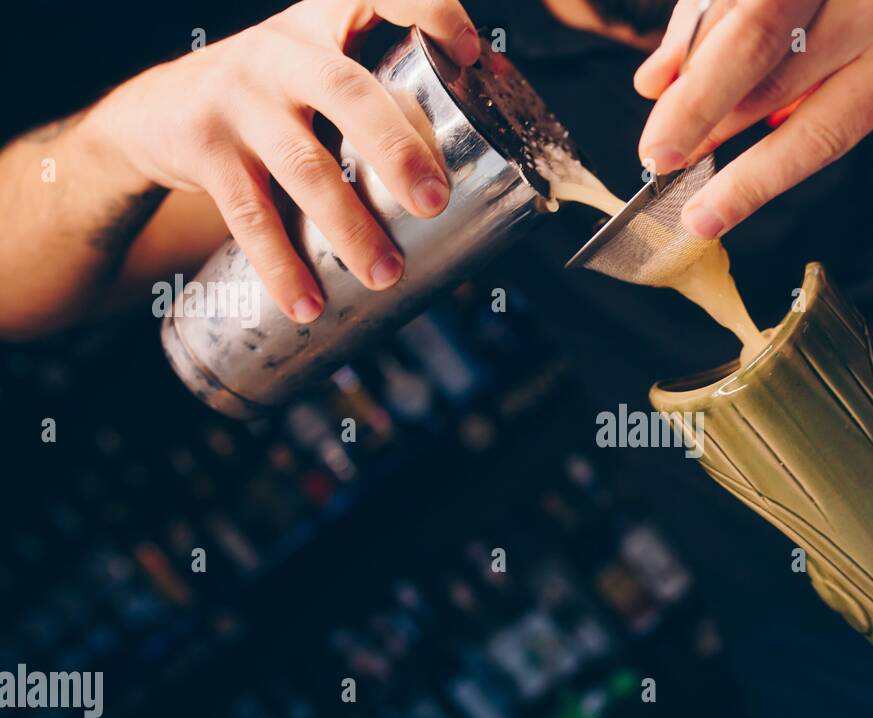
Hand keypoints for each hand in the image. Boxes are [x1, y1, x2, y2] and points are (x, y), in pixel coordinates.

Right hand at [91, 0, 480, 322]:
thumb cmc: (275, 98)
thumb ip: (385, 96)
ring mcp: (239, 96)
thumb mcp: (322, 72)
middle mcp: (283, 50)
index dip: (428, 10)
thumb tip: (483, 168)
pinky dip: (281, 265)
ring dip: (349, 227)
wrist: (158, 113)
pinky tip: (307, 302)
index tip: (470, 51)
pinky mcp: (203, 146)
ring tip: (386, 273)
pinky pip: (249, 215)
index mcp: (326, 23)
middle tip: (434, 202)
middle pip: (346, 92)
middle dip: (396, 150)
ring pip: (303, 165)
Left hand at [634, 0, 872, 312]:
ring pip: (829, 130)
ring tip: (708, 215)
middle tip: (665, 177)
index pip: (752, 32)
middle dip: (713, 132)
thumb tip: (653, 85)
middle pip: (781, 81)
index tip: (654, 146)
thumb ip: (712, 17)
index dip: (697, 94)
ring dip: (760, 179)